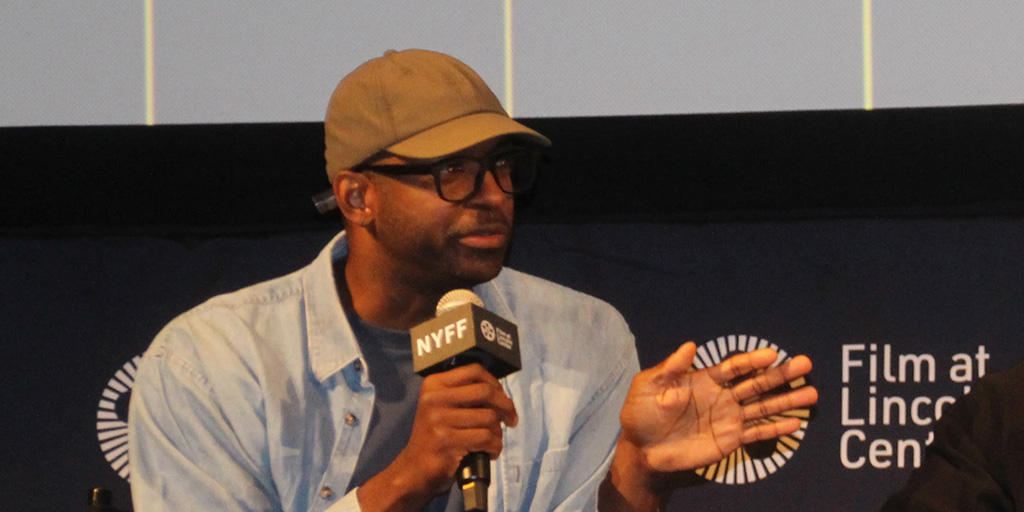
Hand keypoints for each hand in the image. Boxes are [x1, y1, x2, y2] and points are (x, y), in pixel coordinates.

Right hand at [358, 363, 517, 511]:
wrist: (415, 468)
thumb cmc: (436, 436)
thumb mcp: (443, 407)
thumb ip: (465, 394)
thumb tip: (500, 392)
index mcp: (434, 384)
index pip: (474, 371)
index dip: (495, 383)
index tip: (502, 398)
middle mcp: (434, 398)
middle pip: (485, 392)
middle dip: (506, 406)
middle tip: (511, 419)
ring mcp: (439, 419)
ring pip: (488, 417)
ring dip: (498, 432)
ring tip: (493, 441)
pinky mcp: (446, 441)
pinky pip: (485, 438)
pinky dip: (495, 447)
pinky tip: (490, 453)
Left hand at [620, 342, 817, 471]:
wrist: (642, 449)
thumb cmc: (641, 414)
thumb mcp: (648, 387)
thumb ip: (670, 369)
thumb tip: (690, 345)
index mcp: (704, 380)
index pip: (734, 367)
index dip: (752, 360)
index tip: (773, 354)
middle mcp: (722, 397)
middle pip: (756, 383)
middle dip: (781, 375)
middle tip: (806, 364)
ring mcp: (728, 419)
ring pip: (763, 407)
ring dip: (787, 401)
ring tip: (812, 394)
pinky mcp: (729, 441)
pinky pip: (757, 435)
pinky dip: (776, 430)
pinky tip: (796, 424)